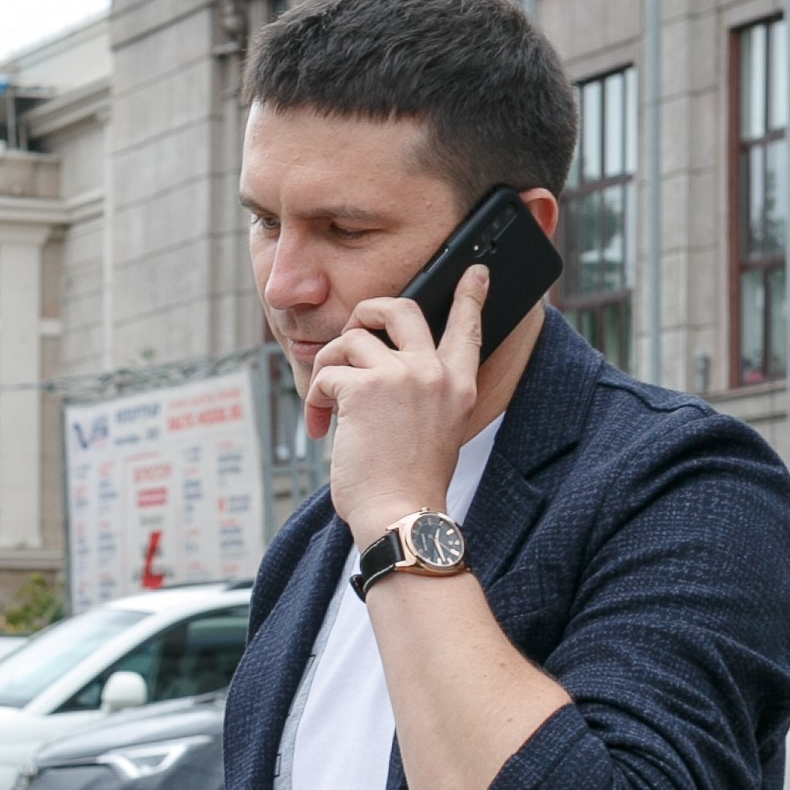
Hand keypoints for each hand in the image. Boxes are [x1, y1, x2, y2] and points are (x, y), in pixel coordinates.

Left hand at [311, 265, 487, 545]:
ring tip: (325, 408)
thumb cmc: (410, 485)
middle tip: (351, 336)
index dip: (469, 296)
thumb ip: (421, 395)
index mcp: (459, 386)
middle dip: (367, 312)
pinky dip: (315, 398)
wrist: (401, 517)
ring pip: (351, 339)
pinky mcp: (364, 389)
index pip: (468, 328)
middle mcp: (435, 373)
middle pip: (401, 309)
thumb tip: (374, 369)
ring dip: (328, 369)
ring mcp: (401, 377)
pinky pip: (327, 373)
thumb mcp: (434, 432)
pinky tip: (320, 427)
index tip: (474, 272)